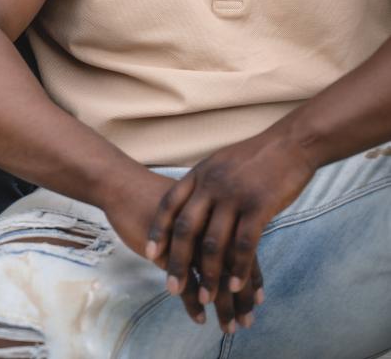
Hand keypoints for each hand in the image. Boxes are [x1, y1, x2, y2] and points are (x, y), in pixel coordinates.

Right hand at [101, 166, 262, 331]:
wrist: (125, 185)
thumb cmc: (156, 196)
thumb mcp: (188, 205)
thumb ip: (207, 223)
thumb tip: (225, 247)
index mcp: (215, 212)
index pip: (242, 249)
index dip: (252, 276)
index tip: (258, 299)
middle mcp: (206, 226)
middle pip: (232, 267)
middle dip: (241, 298)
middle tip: (247, 321)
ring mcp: (188, 239)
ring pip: (213, 278)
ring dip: (223, 306)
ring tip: (228, 326)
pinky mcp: (167, 249)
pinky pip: (185, 282)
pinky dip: (194, 303)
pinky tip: (200, 317)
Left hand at [145, 130, 316, 313]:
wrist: (290, 143)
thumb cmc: (256, 156)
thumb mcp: (220, 163)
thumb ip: (204, 183)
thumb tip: (190, 205)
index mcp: (200, 174)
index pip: (170, 204)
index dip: (159, 230)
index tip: (151, 254)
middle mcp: (212, 184)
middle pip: (187, 228)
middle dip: (177, 261)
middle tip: (171, 288)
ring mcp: (235, 196)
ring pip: (215, 243)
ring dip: (209, 275)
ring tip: (205, 298)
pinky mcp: (259, 206)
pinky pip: (244, 245)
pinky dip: (239, 269)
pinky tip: (235, 286)